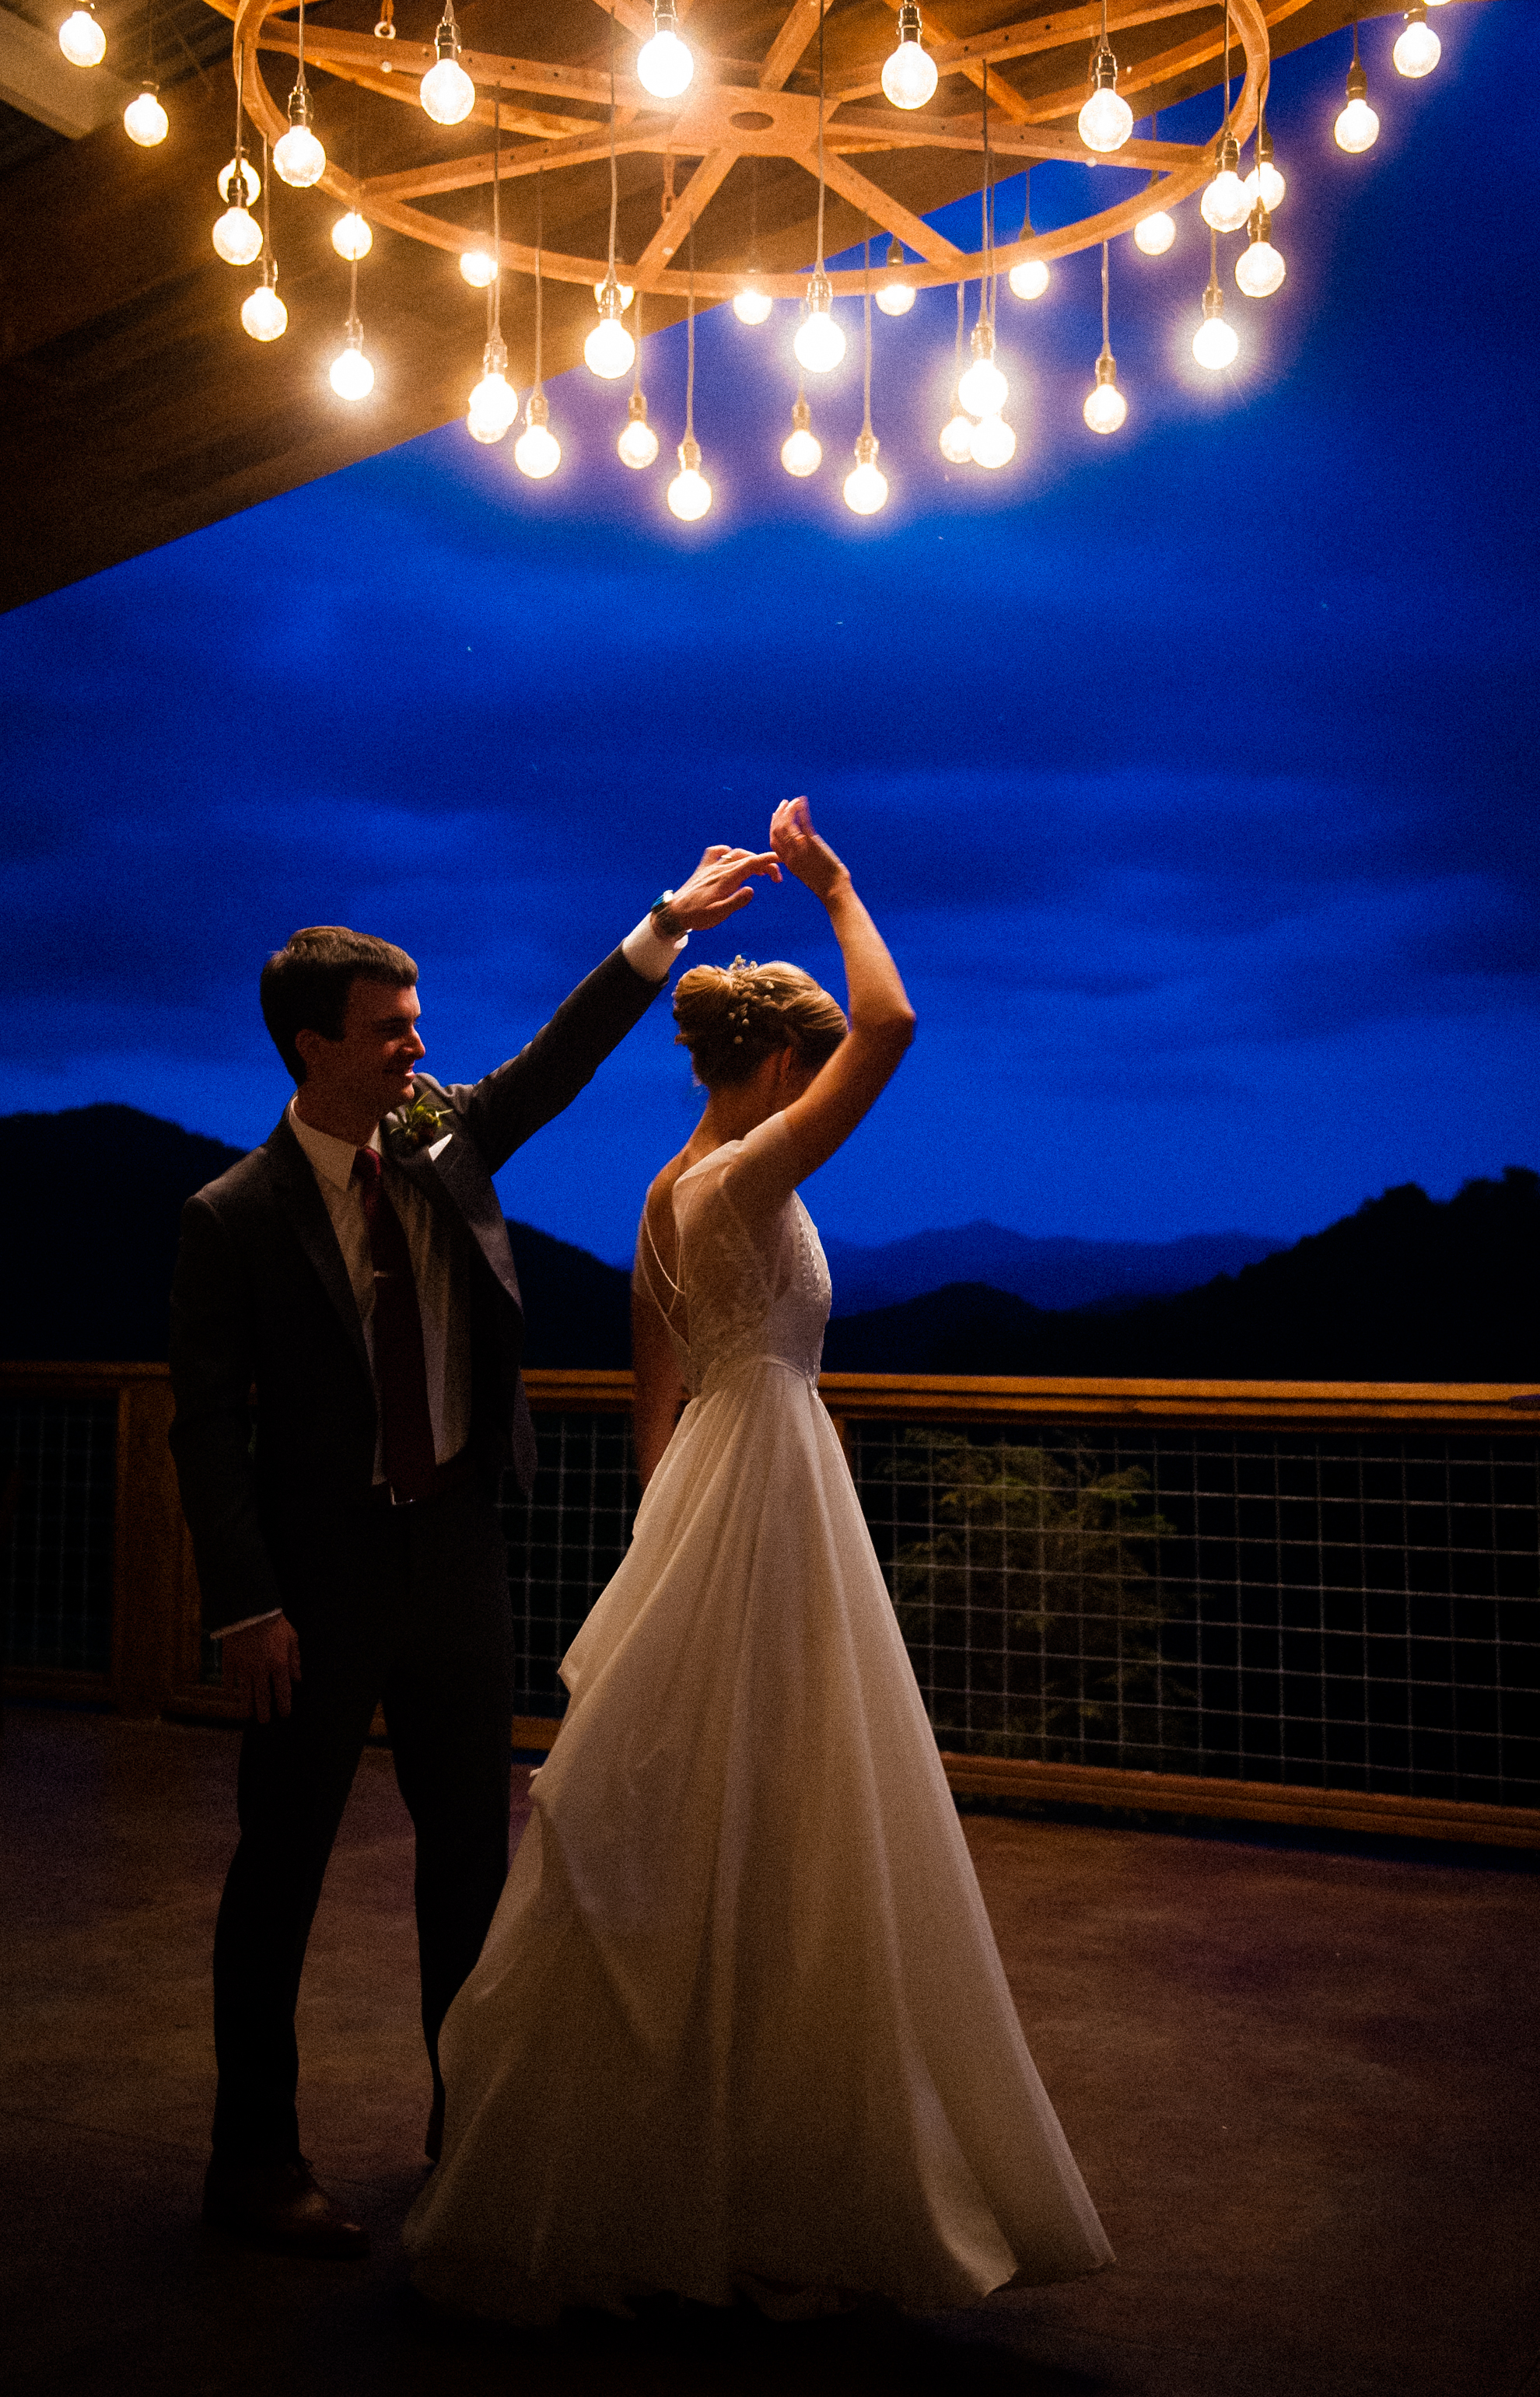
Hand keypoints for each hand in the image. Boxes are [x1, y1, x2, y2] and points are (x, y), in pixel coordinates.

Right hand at [223, 1614, 301, 1723]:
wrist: (251, 1609)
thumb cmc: (275, 1622)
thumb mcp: (292, 1638)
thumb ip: (295, 1660)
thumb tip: (298, 1678)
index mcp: (279, 1664)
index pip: (282, 1691)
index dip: (284, 1705)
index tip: (284, 1713)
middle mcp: (261, 1670)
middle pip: (262, 1697)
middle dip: (264, 1711)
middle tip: (264, 1721)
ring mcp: (243, 1667)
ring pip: (245, 1692)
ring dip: (247, 1705)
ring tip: (247, 1714)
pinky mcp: (230, 1660)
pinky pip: (229, 1678)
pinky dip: (229, 1687)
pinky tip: (230, 1692)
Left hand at [660, 843, 780, 932]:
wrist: (674, 913)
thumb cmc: (698, 916)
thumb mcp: (719, 914)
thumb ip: (736, 902)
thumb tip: (751, 890)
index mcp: (726, 878)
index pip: (752, 863)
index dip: (769, 860)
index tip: (783, 859)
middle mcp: (719, 868)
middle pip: (747, 858)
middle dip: (765, 864)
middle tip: (775, 879)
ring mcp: (711, 867)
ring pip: (735, 854)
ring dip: (751, 859)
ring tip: (760, 872)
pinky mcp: (703, 869)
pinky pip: (716, 853)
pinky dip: (727, 852)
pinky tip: (731, 859)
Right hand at [769, 797, 849, 903]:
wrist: (833, 890)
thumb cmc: (825, 882)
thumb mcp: (807, 870)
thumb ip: (801, 858)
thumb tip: (803, 847)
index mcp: (788, 862)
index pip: (773, 840)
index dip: (773, 825)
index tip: (776, 814)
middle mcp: (791, 854)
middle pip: (777, 830)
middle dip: (780, 814)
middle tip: (785, 803)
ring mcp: (800, 848)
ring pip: (787, 824)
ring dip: (790, 810)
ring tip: (795, 801)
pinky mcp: (812, 843)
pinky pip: (803, 822)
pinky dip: (802, 810)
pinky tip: (803, 801)